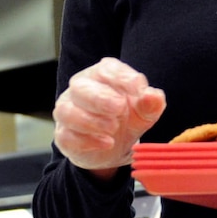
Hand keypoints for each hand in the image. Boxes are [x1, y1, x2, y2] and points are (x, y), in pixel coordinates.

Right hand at [53, 58, 166, 173]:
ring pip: (67, 111)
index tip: (139, 88)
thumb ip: (151, 104)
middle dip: (100, 97)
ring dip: (91, 120)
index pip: (107, 69)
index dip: (122, 77)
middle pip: (80, 87)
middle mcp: (81, 89)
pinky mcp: (63, 135)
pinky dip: (87, 141)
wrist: (112, 148)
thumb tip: (153, 96)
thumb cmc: (126, 120)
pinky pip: (66, 136)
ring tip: (113, 128)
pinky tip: (107, 143)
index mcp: (101, 75)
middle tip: (119, 108)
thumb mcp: (144, 113)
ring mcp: (68, 112)